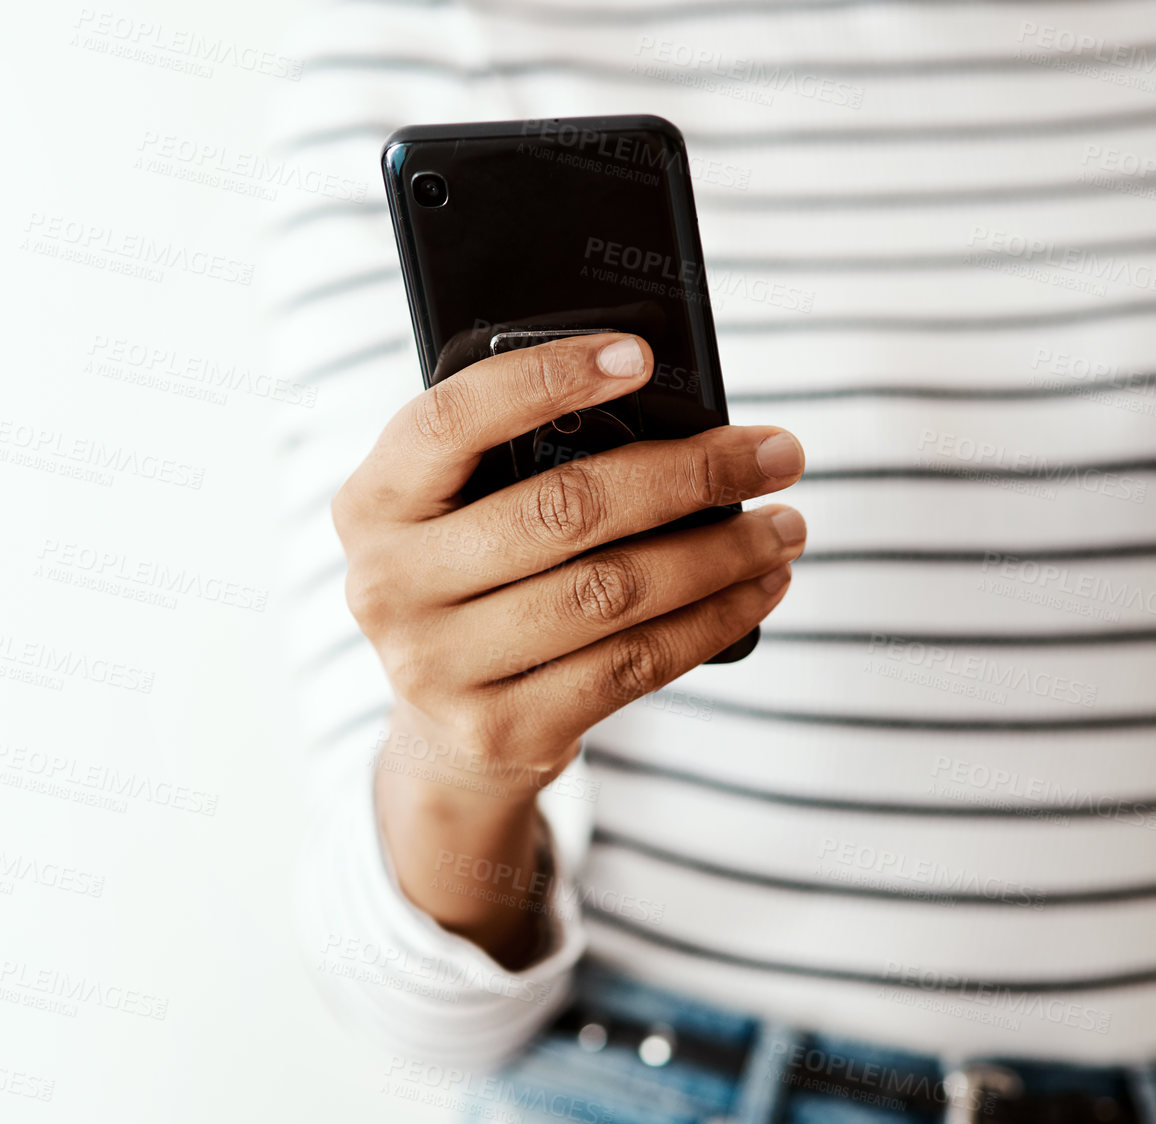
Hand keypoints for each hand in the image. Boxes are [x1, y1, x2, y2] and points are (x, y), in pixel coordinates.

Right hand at [332, 331, 806, 801]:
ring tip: (784, 525)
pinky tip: (759, 589)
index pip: (452, 420)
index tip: (638, 356)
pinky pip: (632, 664)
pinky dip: (712, 621)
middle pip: (562, 509)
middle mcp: (388, 585)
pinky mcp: (502, 730)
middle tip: (775, 455)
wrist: (446, 735)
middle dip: (689, 475)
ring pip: (611, 590)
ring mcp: (439, 667)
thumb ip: (517, 461)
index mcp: (371, 502)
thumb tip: (674, 417)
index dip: (545, 379)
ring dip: (720, 553)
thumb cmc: (475, 583)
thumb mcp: (459, 513)